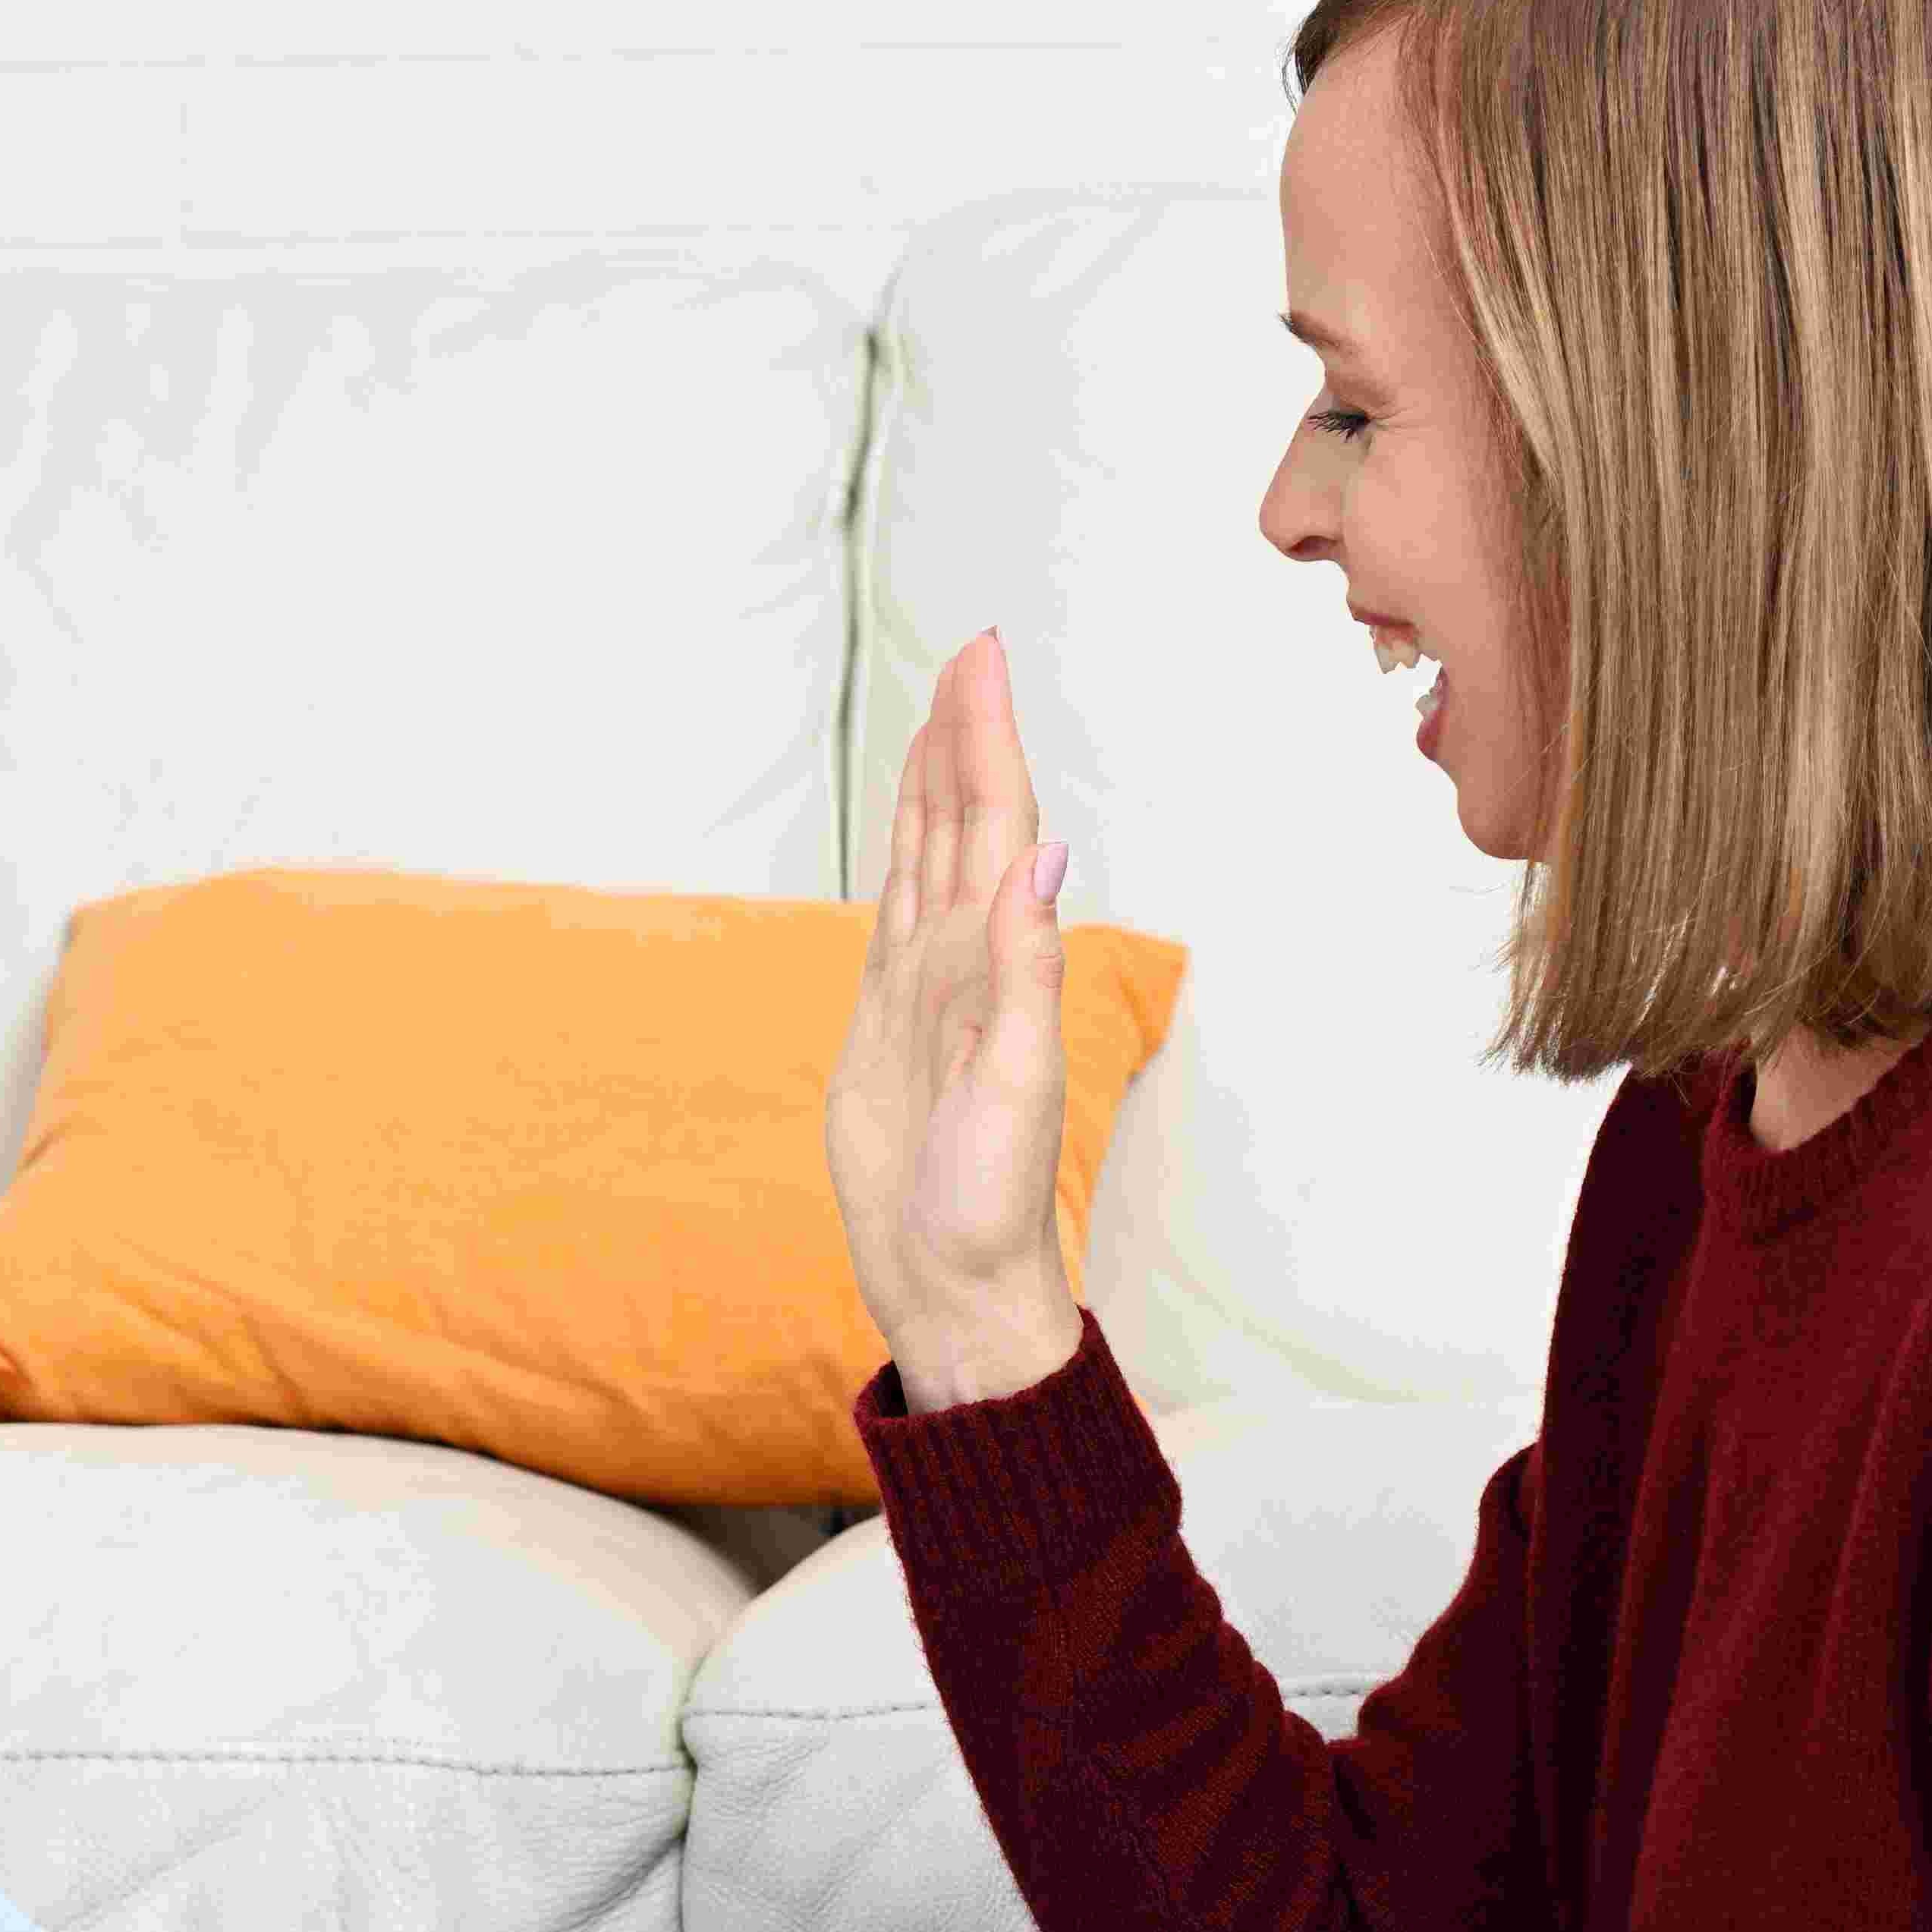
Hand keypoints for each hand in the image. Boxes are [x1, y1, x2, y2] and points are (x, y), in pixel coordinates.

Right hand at [820, 630, 1089, 1410]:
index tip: (983, 658)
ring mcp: (926, 989)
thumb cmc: (991, 1204)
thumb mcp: (1013, 1084)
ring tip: (942, 711)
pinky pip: (897, 913)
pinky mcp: (887, 1023)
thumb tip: (1043, 858)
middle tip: (971, 650)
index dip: (987, 742)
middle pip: (965, 823)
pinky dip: (905, 856)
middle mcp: (965, 961)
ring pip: (932, 858)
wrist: (953, 1281)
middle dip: (967, 736)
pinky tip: (911, 828)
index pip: (996, 826)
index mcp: (998, 963)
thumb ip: (1026, 970)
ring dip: (939, 783)